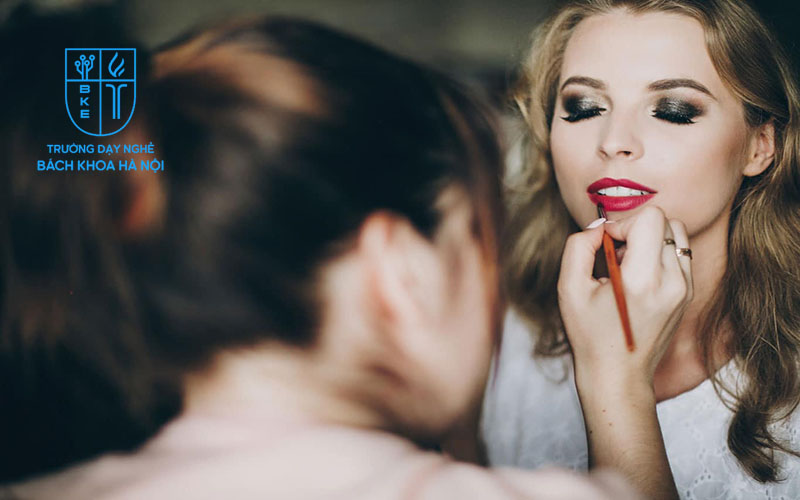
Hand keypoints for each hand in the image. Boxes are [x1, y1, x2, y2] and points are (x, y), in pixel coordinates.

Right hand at [557, 206, 692, 387]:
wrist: (618, 376)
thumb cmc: (590, 335)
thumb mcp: (569, 289)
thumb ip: (578, 246)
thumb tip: (598, 227)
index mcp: (642, 281)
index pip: (651, 218)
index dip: (622, 223)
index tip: (605, 246)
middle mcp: (672, 282)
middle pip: (665, 221)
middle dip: (634, 230)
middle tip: (614, 257)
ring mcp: (685, 289)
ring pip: (675, 234)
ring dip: (649, 239)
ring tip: (628, 265)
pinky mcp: (689, 294)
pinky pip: (680, 253)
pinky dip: (659, 254)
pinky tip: (639, 277)